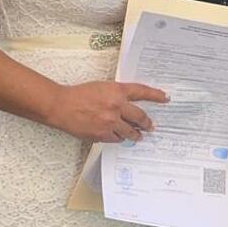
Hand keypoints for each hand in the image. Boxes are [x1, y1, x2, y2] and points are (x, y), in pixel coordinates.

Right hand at [48, 80, 168, 141]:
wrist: (62, 106)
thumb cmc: (79, 95)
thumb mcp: (102, 87)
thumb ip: (116, 94)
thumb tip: (128, 104)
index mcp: (117, 91)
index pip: (142, 92)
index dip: (156, 95)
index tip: (165, 98)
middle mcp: (116, 106)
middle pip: (140, 116)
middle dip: (147, 123)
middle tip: (151, 126)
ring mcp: (110, 121)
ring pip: (130, 131)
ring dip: (136, 134)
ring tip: (139, 136)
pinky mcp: (102, 134)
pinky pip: (117, 139)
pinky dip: (120, 138)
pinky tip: (120, 137)